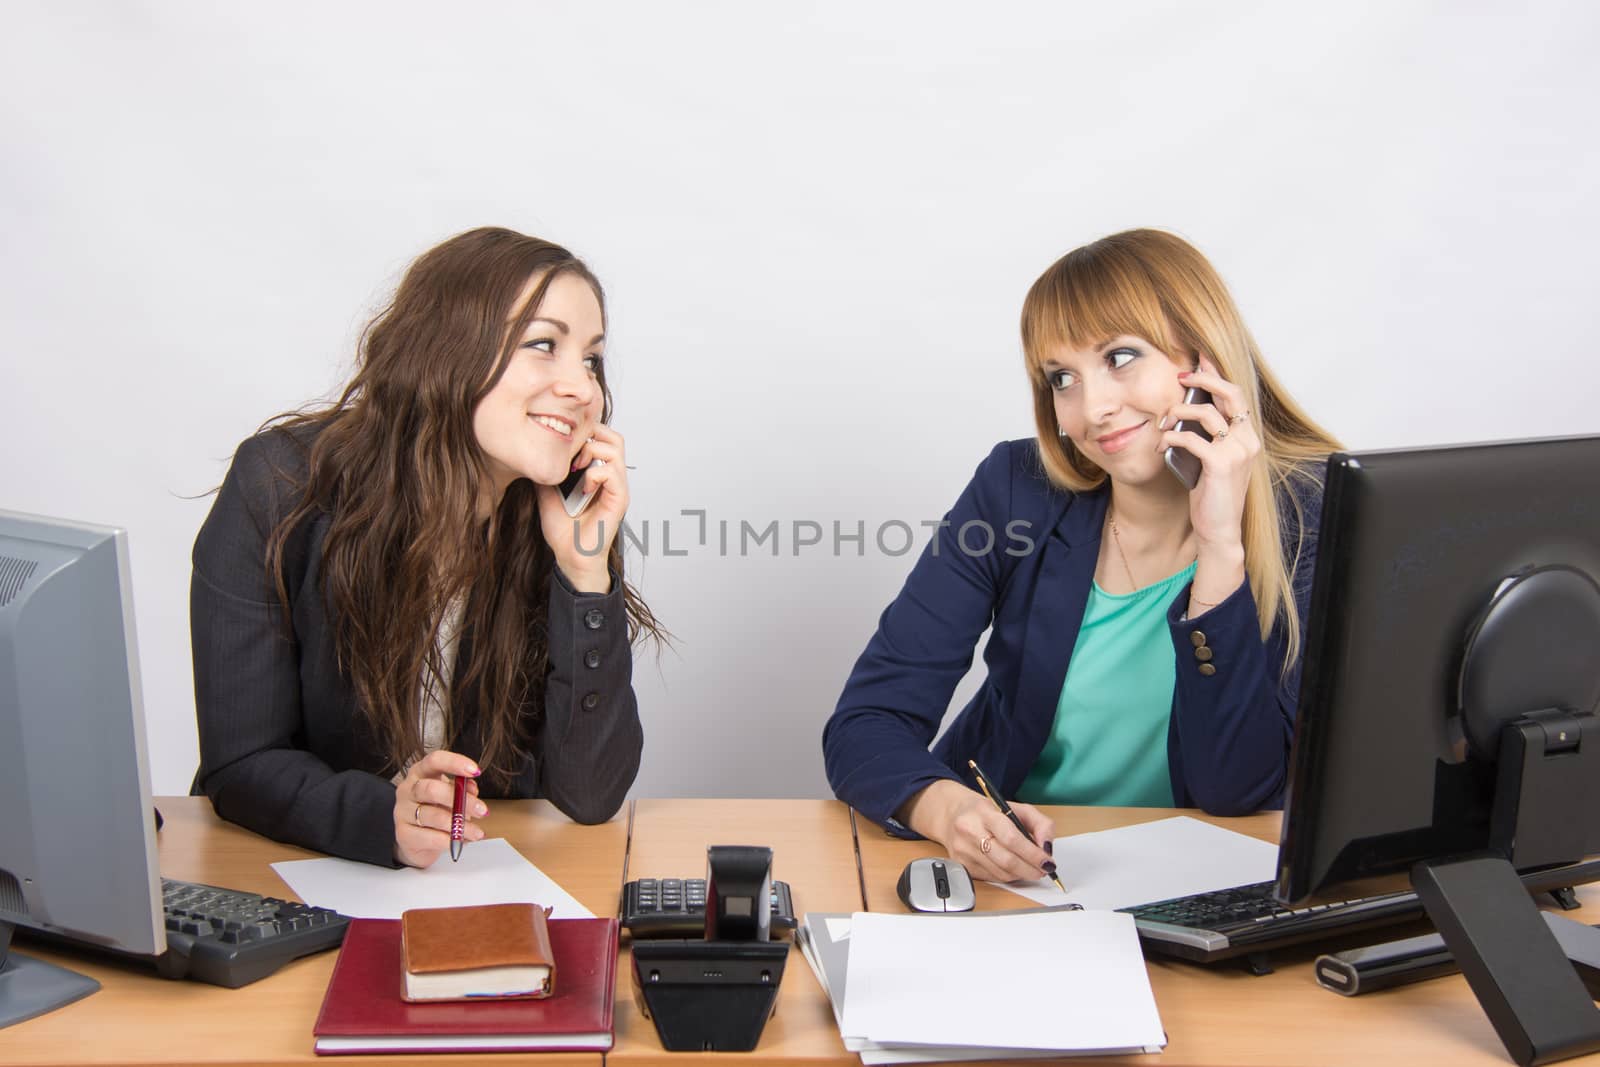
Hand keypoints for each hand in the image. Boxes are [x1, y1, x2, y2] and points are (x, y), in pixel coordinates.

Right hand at [393, 750, 486, 868]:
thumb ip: (462, 789)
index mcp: (420, 772)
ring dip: (459, 825)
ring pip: (433, 816)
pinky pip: (429, 837)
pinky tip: (461, 841)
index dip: (455, 763)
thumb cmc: (435, 810)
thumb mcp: (451, 796)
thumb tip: (471, 788)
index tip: (475, 771)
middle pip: (431, 789)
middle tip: (482, 810)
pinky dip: (449, 840)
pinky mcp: (403, 834)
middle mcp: (408, 789)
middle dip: (461, 800)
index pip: (434, 760)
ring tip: (476, 833)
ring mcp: (402, 812)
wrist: (415, 840)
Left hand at [537, 424, 627, 593]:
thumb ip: (548, 473)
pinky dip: (594, 474)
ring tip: (576, 467)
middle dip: (592, 435)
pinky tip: (583, 488)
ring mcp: (617, 488)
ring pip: (616, 448)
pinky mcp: (619, 499)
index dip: (585, 433)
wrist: (570, 557)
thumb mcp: (547, 494)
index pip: (602, 438)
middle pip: (614, 437)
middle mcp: (611, 478)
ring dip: (592, 452)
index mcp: (598, 474)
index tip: (563, 445)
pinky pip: (611, 473)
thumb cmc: (564, 532)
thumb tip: (535, 455)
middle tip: (572, 452)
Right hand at [901, 779, 1056, 882]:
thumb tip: (1047, 848)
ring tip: (1030, 868)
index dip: (1032, 854)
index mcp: (984, 812)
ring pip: (1000, 873)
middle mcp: (970, 830)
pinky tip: (1011, 868)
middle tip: (1043, 870)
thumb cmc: (987, 811)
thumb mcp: (1016, 807)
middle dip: (1030, 869)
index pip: (1011, 838)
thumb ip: (1040, 824)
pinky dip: (1007, 876)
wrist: (951, 814)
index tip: (1047, 862)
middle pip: (1006, 860)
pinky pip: (991, 878)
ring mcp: (963, 850)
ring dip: (1021, 874)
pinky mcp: (961, 864)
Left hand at [1157, 353, 1253, 608]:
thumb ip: (1207, 436)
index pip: (1236, 395)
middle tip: (1181, 375)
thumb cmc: (1212, 494)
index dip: (1218, 374)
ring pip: (1207, 413)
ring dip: (1179, 412)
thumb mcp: (1212, 459)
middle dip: (1204, 379)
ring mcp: (1237, 451)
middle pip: (1229, 394)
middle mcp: (1248, 440)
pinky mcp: (1221, 464)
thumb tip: (1184, 411)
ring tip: (1164, 421)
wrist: (1220, 529)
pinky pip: (1192, 438)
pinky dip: (1174, 436)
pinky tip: (1164, 441)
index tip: (1200, 359)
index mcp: (1248, 436)